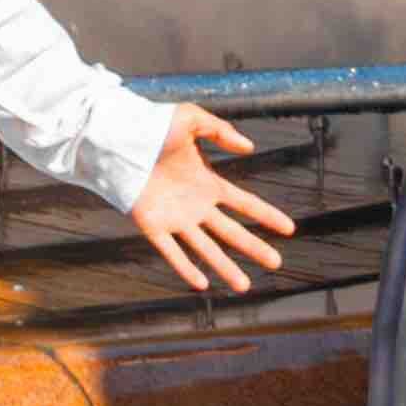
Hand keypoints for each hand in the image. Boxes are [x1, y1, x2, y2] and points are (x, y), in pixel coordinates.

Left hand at [128, 107, 298, 303]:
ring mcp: (175, 218)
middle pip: (231, 232)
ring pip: (206, 249)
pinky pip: (172, 252)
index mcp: (206, 182)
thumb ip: (220, 130)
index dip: (266, 215)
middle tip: (276, 264)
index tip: (290, 228)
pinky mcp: (152, 225)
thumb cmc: (151, 124)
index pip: (243, 203)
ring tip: (244, 286)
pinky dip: (186, 268)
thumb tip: (249, 147)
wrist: (116, 136)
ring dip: (225, 267)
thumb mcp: (190, 118)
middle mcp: (195, 205)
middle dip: (254, 248)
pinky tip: (202, 284)